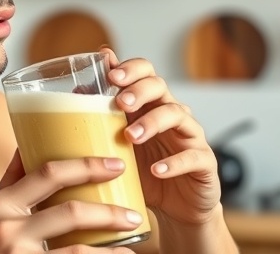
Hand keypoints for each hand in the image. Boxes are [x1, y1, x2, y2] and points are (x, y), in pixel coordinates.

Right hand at [0, 151, 142, 252]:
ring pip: (77, 251)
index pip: (48, 174)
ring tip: (130, 249)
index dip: (86, 167)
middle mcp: (6, 228)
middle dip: (108, 212)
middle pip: (69, 212)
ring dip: (109, 249)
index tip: (115, 165)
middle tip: (134, 212)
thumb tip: (26, 143)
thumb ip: (10, 182)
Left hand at [100, 48, 220, 225]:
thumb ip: (102, 120)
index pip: (145, 72)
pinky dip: (174, 163)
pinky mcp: (204, 162)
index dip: (131, 69)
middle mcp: (171, 113)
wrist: (176, 209)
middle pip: (160, 86)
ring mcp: (190, 136)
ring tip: (131, 137)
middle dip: (139, 90)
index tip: (111, 74)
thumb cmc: (144, 171)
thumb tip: (75, 90)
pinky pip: (194, 156)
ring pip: (177, 115)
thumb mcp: (118, 146)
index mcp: (149, 105)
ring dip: (152, 123)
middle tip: (120, 103)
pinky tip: (157, 170)